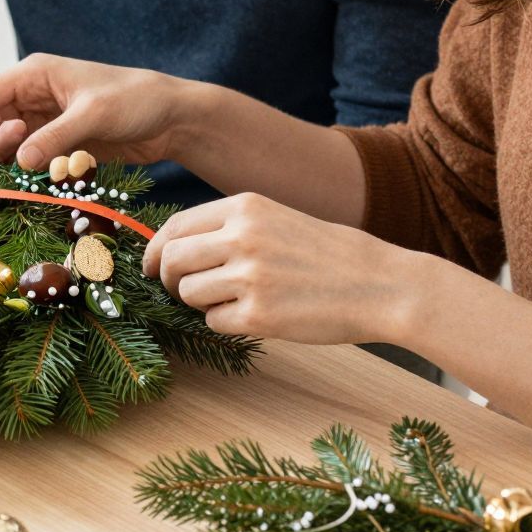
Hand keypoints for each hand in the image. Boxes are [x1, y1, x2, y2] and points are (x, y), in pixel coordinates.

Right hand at [0, 54, 188, 171]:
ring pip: (3, 142)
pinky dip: (14, 172)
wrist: (172, 117)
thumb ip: (55, 137)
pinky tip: (8, 187)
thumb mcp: (94, 114)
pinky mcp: (57, 142)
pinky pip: (25, 157)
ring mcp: (44, 120)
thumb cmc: (135, 100)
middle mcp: (33, 96)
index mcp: (34, 75)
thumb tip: (19, 161)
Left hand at [143, 191, 417, 342]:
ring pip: (187, 293)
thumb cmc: (328, 255)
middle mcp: (242, 237)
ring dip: (201, 303)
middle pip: (170, 261)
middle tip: (183, 291)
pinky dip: (225, 323)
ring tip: (235, 300)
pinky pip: (212, 322)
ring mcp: (249, 276)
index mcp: (245, 207)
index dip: (153, 251)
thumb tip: (172, 248)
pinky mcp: (258, 315)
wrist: (382, 285)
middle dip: (168, 280)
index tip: (149, 267)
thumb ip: (228, 228)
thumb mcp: (276, 219)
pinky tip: (255, 316)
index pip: (174, 227)